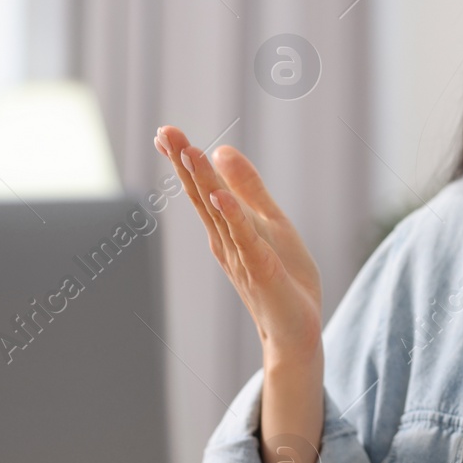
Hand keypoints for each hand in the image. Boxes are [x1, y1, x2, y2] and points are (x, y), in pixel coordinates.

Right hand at [154, 126, 322, 361]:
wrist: (297, 330)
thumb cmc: (284, 278)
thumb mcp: (270, 222)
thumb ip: (248, 189)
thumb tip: (222, 150)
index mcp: (227, 228)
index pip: (202, 188)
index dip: (185, 160)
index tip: (166, 132)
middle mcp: (225, 240)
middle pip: (202, 195)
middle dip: (185, 163)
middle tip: (166, 132)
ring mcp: (240, 256)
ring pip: (219, 213)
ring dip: (204, 182)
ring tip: (190, 151)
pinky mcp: (260, 270)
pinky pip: (245, 240)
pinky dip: (233, 218)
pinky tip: (221, 197)